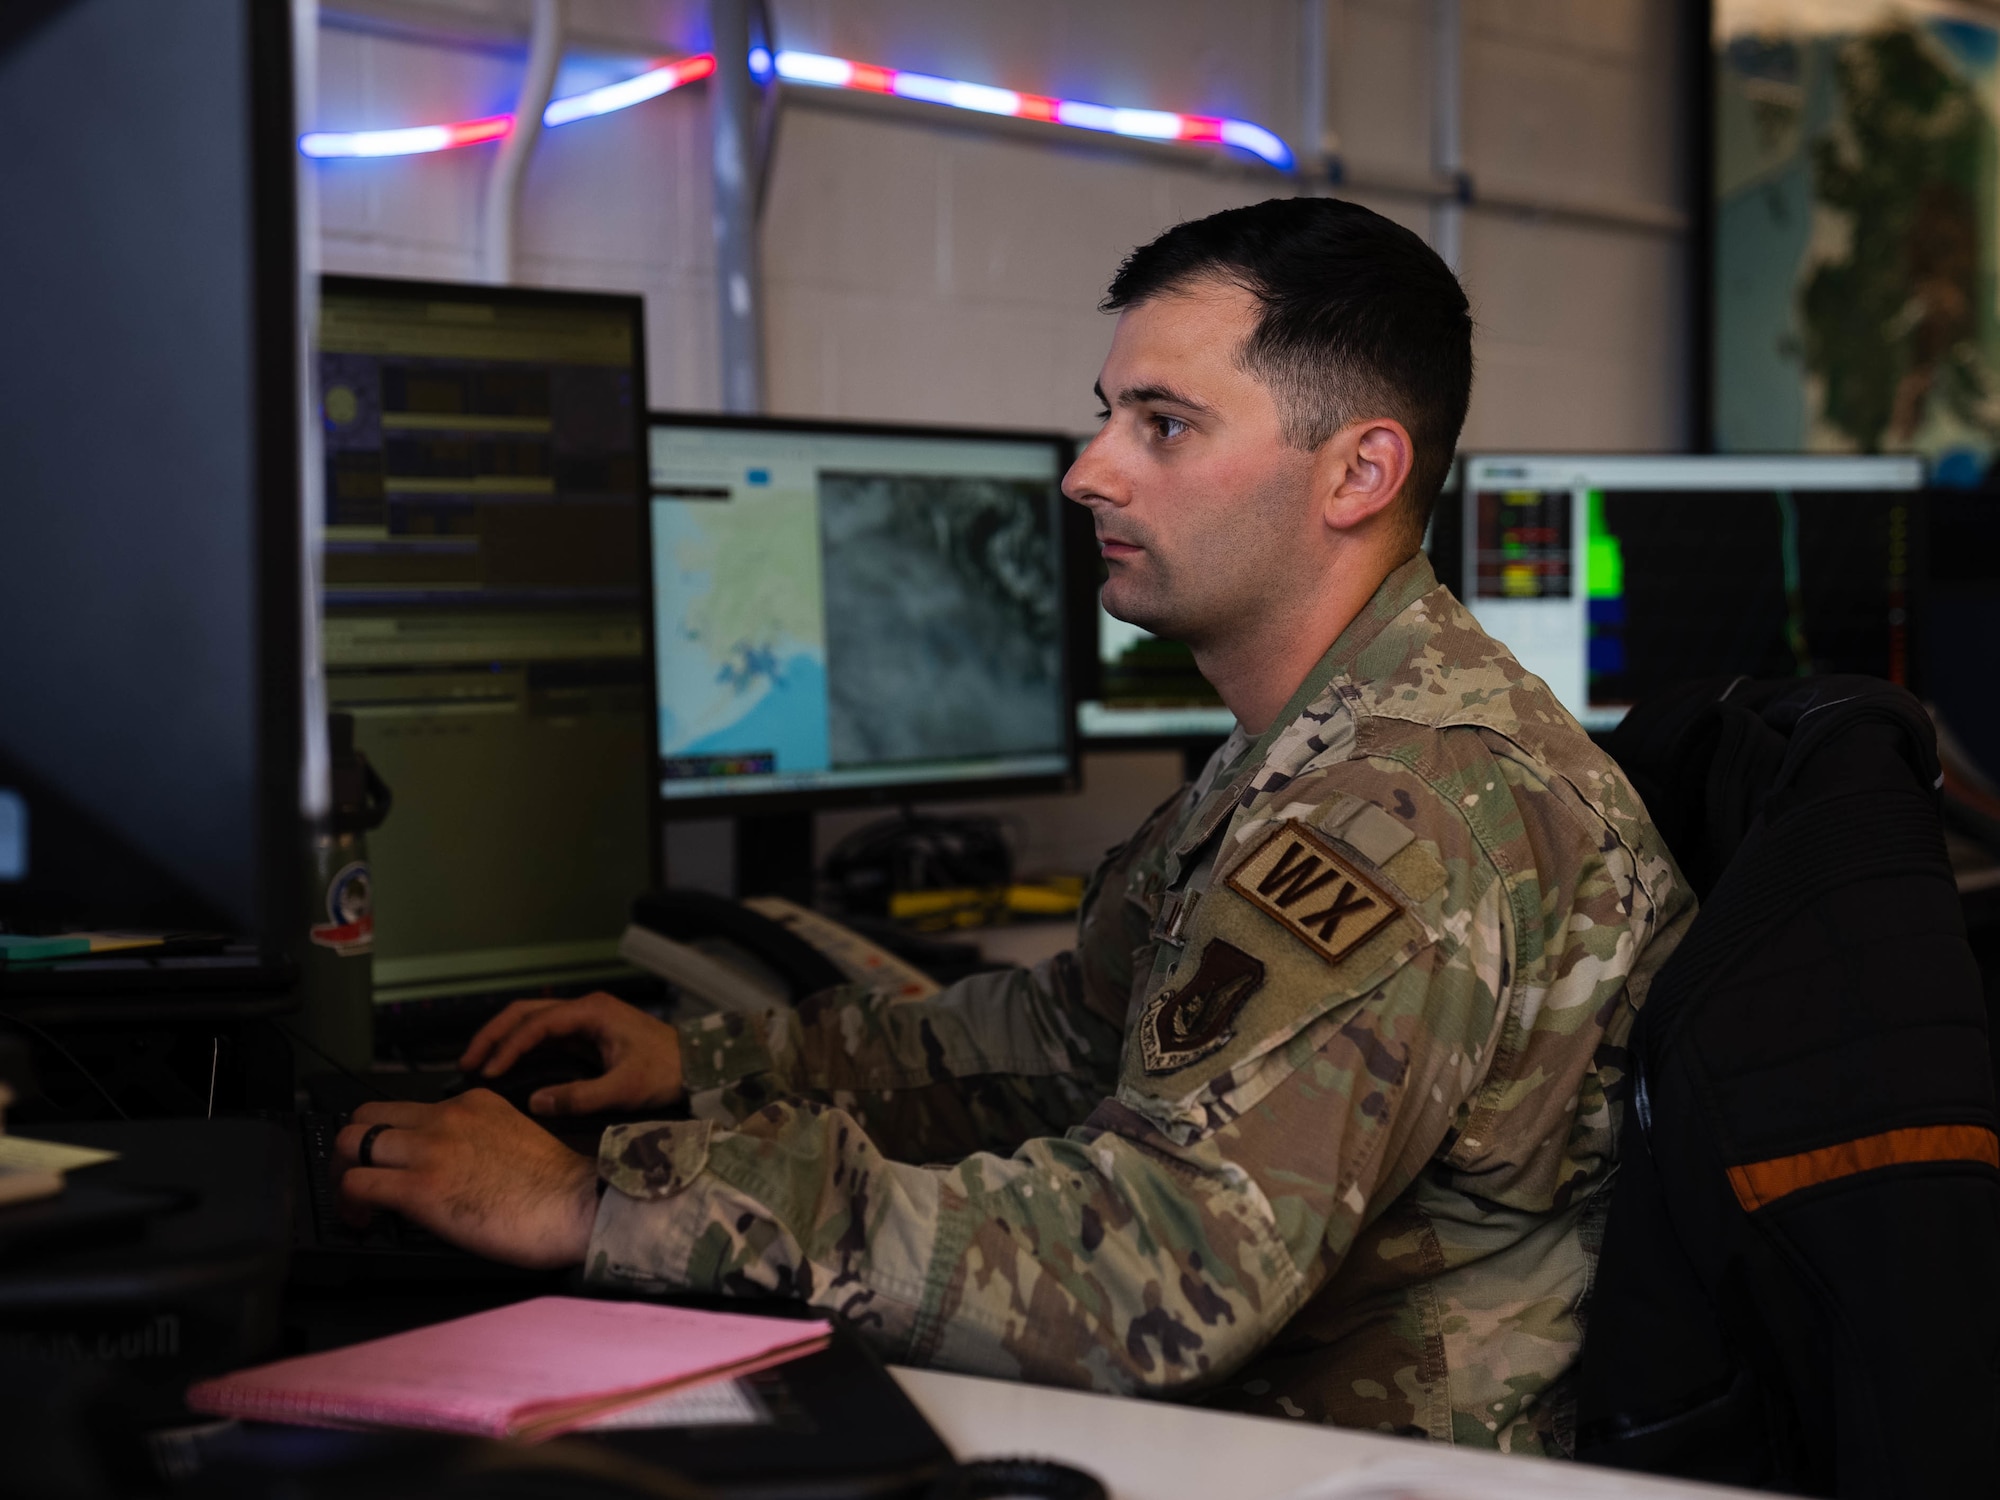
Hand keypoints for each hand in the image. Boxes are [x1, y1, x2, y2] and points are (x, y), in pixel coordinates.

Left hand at [335, 1091, 597, 1267]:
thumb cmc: (558, 1186)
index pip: (408, 1107)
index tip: (392, 1163)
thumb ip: (475, 1140)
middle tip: (358, 1177)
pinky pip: (358, 1184)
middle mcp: (445, 1117)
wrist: (576, 1205)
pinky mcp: (420, 1188)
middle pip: (367, 1115)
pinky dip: (348, 1204)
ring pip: (351, 1143)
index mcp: (472, 1103)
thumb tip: (447, 1169)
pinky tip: (360, 1222)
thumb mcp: (513, 1138)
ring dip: (343, 1174)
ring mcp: (430, 1150)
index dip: (390, 1137)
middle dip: (354, 1147)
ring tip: (353, 1203)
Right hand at [459, 992, 684, 1115]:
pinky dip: (521, 1047)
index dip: (508, 1047)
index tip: (487, 1072)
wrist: (697, 1066)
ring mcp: (585, 1019)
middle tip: (466, 1063)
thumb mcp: (624, 1089)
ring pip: (532, 1021)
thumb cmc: (666, 1072)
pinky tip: (505, 1065)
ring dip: (504, 1039)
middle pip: (526, 1013)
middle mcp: (584, 1009)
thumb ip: (579, 1097)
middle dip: (494, 1035)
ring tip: (477, 1064)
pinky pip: (545, 1035)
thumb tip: (534, 1103)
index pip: (537, 1024)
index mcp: (592, 1012)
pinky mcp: (587, 1034)